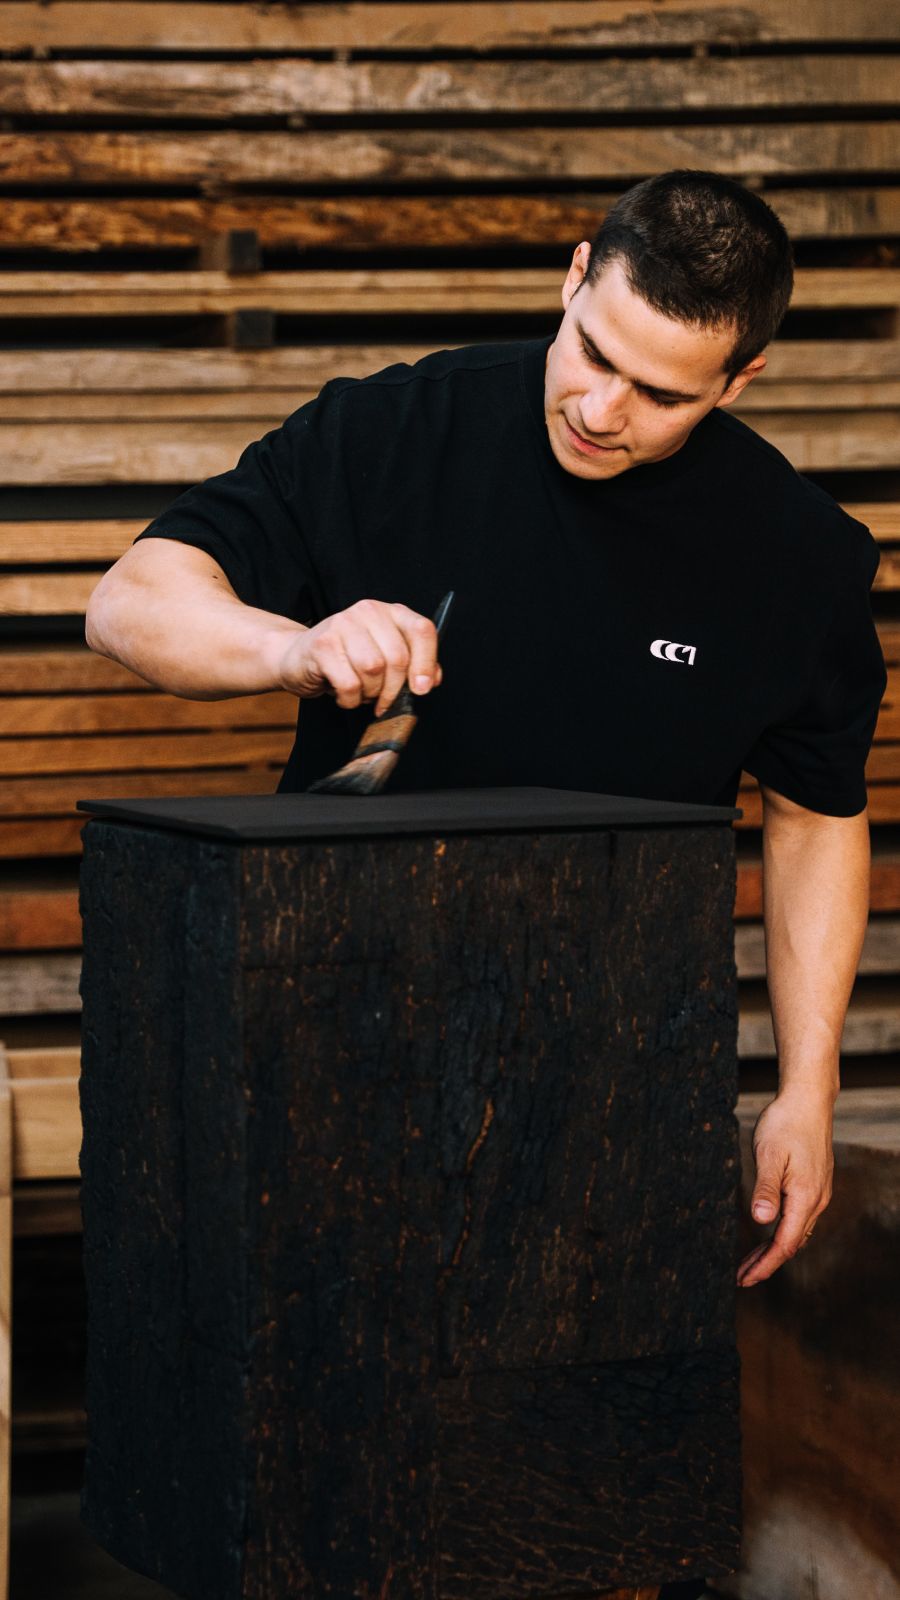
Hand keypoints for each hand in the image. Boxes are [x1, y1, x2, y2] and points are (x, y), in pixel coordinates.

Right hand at [274, 599, 442, 715]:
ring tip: (360, 692)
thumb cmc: (346, 659)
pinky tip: (342, 694)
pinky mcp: (323, 645)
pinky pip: (349, 684)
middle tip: (383, 702)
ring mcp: (343, 625)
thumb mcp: (383, 657)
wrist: (297, 657)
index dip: (427, 662)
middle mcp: (368, 612)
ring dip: (369, 693)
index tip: (422, 688)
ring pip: (373, 670)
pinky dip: (349, 699)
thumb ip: (412, 664)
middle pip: (397, 658)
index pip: (421, 630)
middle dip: (393, 690)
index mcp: (389, 612)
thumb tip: (432, 679)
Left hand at [737, 1086, 834, 1286]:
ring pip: (797, 1232)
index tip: (744, 1280)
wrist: (808, 1100)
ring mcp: (818, 1193)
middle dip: (766, 1263)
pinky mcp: (814, 1185)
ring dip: (774, 1249)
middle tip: (741, 1277)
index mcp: (806, 1197)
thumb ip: (766, 1189)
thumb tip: (761, 1221)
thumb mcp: (769, 1154)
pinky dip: (782, 1232)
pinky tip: (768, 1230)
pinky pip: (799, 1218)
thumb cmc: (786, 1123)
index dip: (765, 1265)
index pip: (785, 1245)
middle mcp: (816, 1200)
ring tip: (750, 1261)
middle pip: (791, 1244)